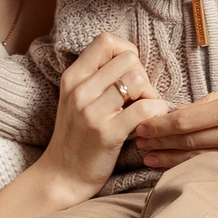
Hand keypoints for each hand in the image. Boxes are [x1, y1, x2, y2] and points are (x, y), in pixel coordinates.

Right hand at [37, 32, 167, 197]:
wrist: (61, 177)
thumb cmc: (77, 136)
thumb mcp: (76, 99)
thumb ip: (97, 77)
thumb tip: (132, 59)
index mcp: (73, 77)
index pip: (106, 41)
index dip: (126, 51)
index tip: (129, 73)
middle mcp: (80, 90)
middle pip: (129, 59)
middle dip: (142, 77)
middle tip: (139, 99)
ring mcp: (92, 112)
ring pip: (139, 81)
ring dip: (150, 96)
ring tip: (143, 112)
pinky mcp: (107, 133)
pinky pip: (145, 108)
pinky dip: (156, 112)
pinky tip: (148, 123)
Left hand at [134, 55, 217, 168]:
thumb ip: (214, 100)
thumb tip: (182, 112)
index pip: (184, 121)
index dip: (158, 126)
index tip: (140, 124)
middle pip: (188, 143)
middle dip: (159, 144)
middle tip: (136, 144)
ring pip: (202, 159)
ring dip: (172, 159)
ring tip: (149, 159)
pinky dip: (198, 164)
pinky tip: (182, 165)